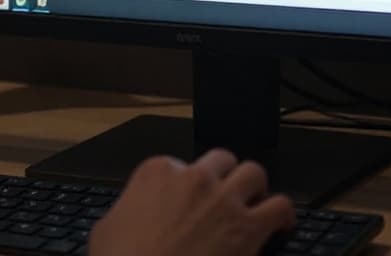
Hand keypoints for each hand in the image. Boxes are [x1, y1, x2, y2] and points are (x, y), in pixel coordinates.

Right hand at [89, 149, 295, 255]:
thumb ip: (125, 211)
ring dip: (255, 188)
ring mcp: (224, 200)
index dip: (184, 186)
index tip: (187, 202)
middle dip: (223, 178)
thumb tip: (130, 216)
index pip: (178, 165)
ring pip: (255, 173)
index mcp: (157, 172)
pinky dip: (283, 215)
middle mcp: (194, 177)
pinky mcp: (248, 227)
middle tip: (222, 198)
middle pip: (221, 161)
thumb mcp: (107, 229)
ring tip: (254, 203)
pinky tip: (281, 224)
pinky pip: (280, 206)